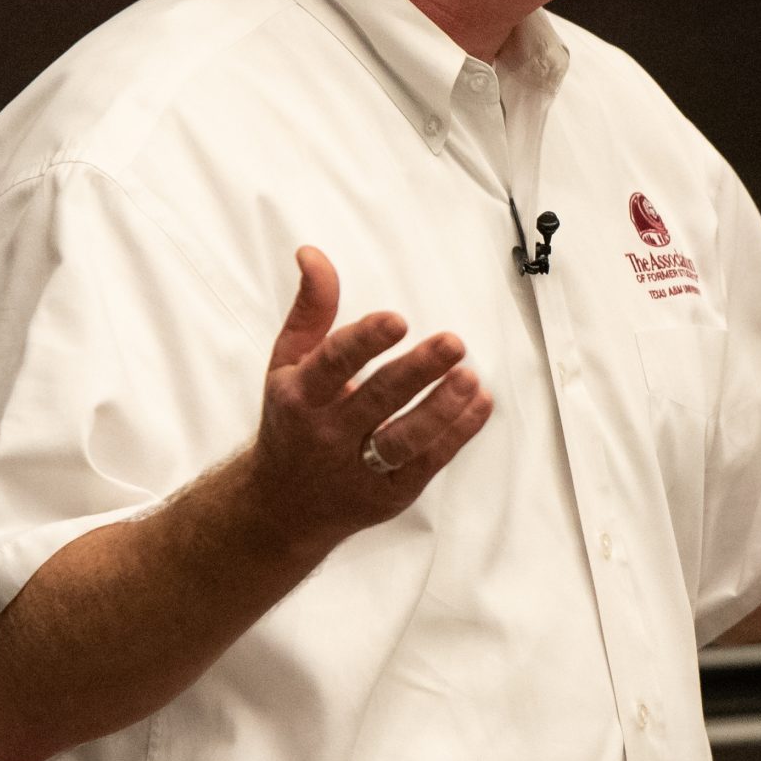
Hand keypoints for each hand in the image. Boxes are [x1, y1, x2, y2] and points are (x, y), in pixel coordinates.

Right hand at [248, 245, 493, 547]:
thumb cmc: (292, 420)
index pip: (332, 364)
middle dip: (417, 371)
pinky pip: (427, 463)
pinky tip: (478, 403)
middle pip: (376, 400)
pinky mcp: (389, 493)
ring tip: (470, 378)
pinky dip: (457, 434)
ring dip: (441, 409)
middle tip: (453, 343)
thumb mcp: (288, 364)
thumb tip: (313, 254)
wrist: (282, 506)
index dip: (364, 341)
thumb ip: (311, 309)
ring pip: (404, 440)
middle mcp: (327, 434)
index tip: (397, 320)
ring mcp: (358, 469)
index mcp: (300, 396)